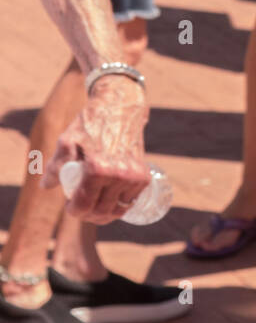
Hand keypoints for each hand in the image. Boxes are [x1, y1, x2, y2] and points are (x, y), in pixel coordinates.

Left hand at [42, 77, 150, 224]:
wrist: (120, 107)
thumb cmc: (91, 123)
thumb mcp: (67, 141)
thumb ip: (54, 167)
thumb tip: (45, 187)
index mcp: (97, 169)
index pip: (84, 206)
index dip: (74, 211)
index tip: (70, 207)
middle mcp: (118, 175)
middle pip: (101, 212)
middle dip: (88, 215)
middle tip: (81, 209)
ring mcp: (133, 176)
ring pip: (117, 210)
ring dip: (105, 214)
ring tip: (95, 208)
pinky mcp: (144, 176)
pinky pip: (130, 201)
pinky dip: (121, 206)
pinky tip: (112, 201)